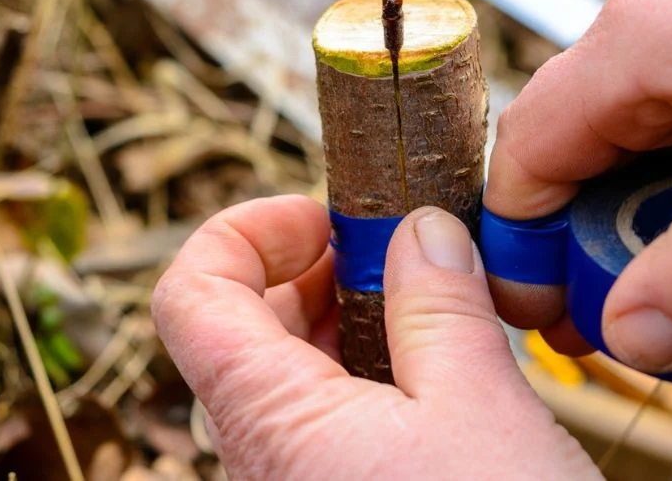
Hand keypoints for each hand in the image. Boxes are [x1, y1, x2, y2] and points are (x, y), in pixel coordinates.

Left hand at [152, 195, 597, 479]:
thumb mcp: (481, 411)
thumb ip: (440, 307)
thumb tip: (420, 230)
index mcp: (267, 419)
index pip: (189, 292)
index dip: (242, 230)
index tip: (321, 214)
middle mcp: (260, 457)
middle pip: (238, 323)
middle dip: (310, 267)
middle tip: (390, 251)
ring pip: (284, 373)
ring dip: (345, 319)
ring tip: (426, 302)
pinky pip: (322, 421)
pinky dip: (366, 372)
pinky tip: (436, 369)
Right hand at [486, 0, 671, 372]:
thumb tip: (626, 339)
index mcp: (636, 40)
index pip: (527, 152)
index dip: (521, 244)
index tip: (545, 321)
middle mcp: (650, 15)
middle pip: (579, 143)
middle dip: (594, 236)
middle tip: (638, 318)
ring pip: (638, 130)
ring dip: (654, 207)